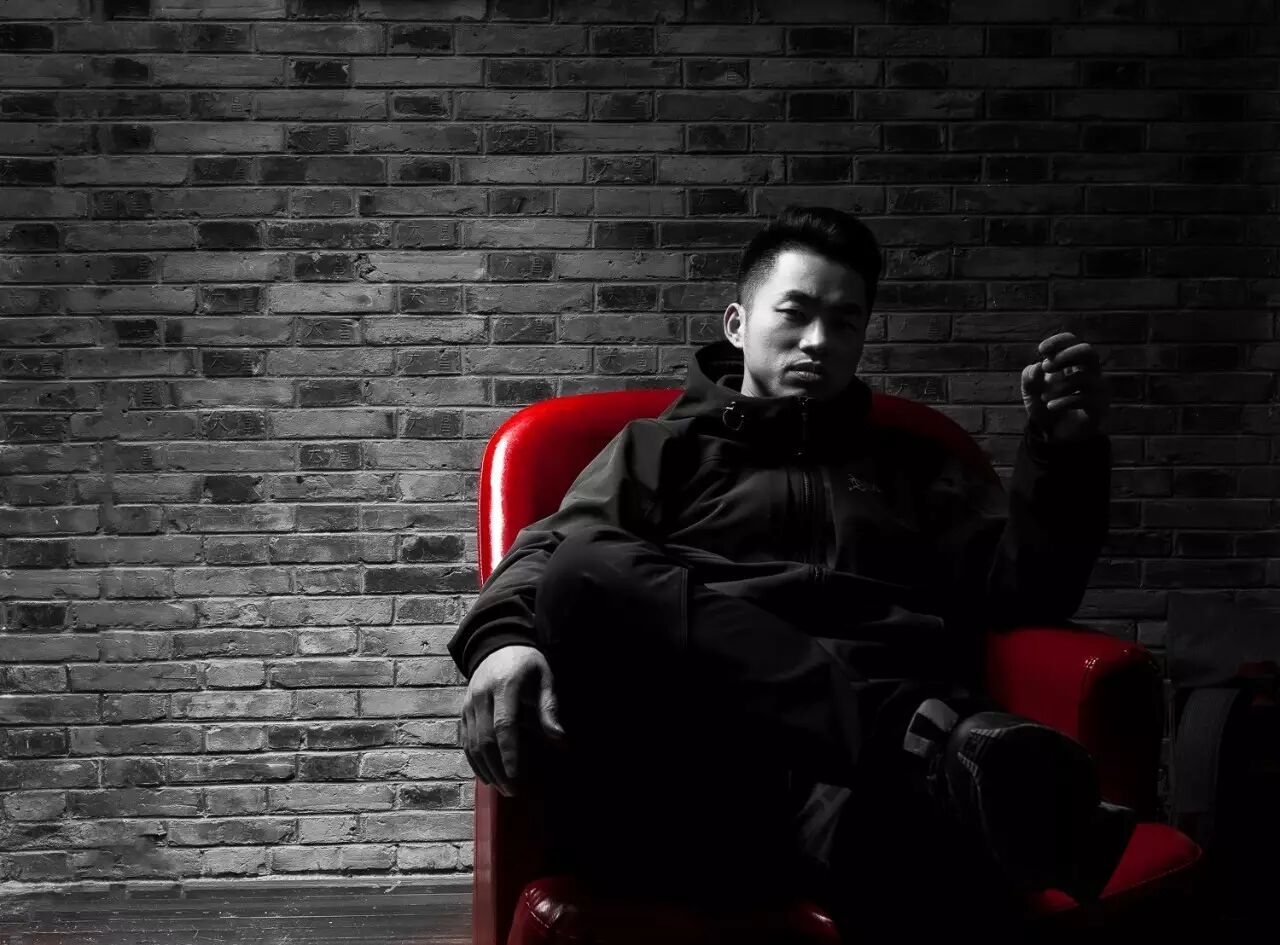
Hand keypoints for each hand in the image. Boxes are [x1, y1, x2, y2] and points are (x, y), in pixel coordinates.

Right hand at [461, 644, 566, 797]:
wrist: (497, 643)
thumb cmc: (526, 663)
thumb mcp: (544, 678)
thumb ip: (549, 709)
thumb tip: (560, 740)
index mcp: (504, 686)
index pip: (504, 726)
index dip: (509, 754)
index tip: (517, 778)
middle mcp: (482, 696)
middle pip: (485, 739)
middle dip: (498, 769)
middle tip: (513, 791)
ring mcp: (469, 703)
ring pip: (471, 743)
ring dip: (486, 769)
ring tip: (502, 788)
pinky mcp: (462, 710)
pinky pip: (464, 740)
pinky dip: (474, 760)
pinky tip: (486, 775)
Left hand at [1020, 331, 1108, 444]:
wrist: (1052, 435)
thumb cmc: (1044, 406)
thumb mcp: (1030, 391)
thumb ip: (1029, 377)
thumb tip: (1037, 367)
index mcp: (1072, 363)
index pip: (1072, 341)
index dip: (1059, 341)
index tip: (1041, 350)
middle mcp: (1089, 372)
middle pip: (1087, 351)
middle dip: (1066, 356)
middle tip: (1047, 367)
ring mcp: (1097, 389)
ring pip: (1084, 377)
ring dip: (1059, 386)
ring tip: (1045, 397)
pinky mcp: (1099, 406)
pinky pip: (1084, 398)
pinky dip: (1063, 401)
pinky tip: (1051, 406)